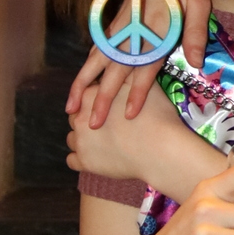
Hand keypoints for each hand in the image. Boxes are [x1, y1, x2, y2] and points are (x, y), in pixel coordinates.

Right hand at [65, 0, 211, 127]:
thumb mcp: (200, 2)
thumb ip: (194, 32)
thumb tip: (195, 62)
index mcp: (156, 30)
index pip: (145, 68)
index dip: (137, 93)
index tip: (127, 115)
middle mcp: (134, 31)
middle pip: (114, 70)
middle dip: (101, 98)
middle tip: (90, 123)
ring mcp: (122, 26)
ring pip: (98, 59)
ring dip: (84, 83)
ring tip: (71, 106)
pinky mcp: (118, 19)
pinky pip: (99, 46)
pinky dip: (88, 65)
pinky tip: (81, 79)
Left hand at [67, 78, 183, 181]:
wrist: (161, 149)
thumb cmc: (156, 115)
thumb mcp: (141, 84)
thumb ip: (124, 76)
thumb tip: (121, 72)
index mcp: (90, 95)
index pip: (84, 95)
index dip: (97, 100)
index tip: (110, 107)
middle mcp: (79, 117)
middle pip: (76, 117)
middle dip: (88, 120)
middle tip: (108, 124)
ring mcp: (80, 141)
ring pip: (72, 138)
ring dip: (84, 139)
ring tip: (103, 142)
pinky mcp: (84, 162)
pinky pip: (72, 160)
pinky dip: (83, 158)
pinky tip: (98, 156)